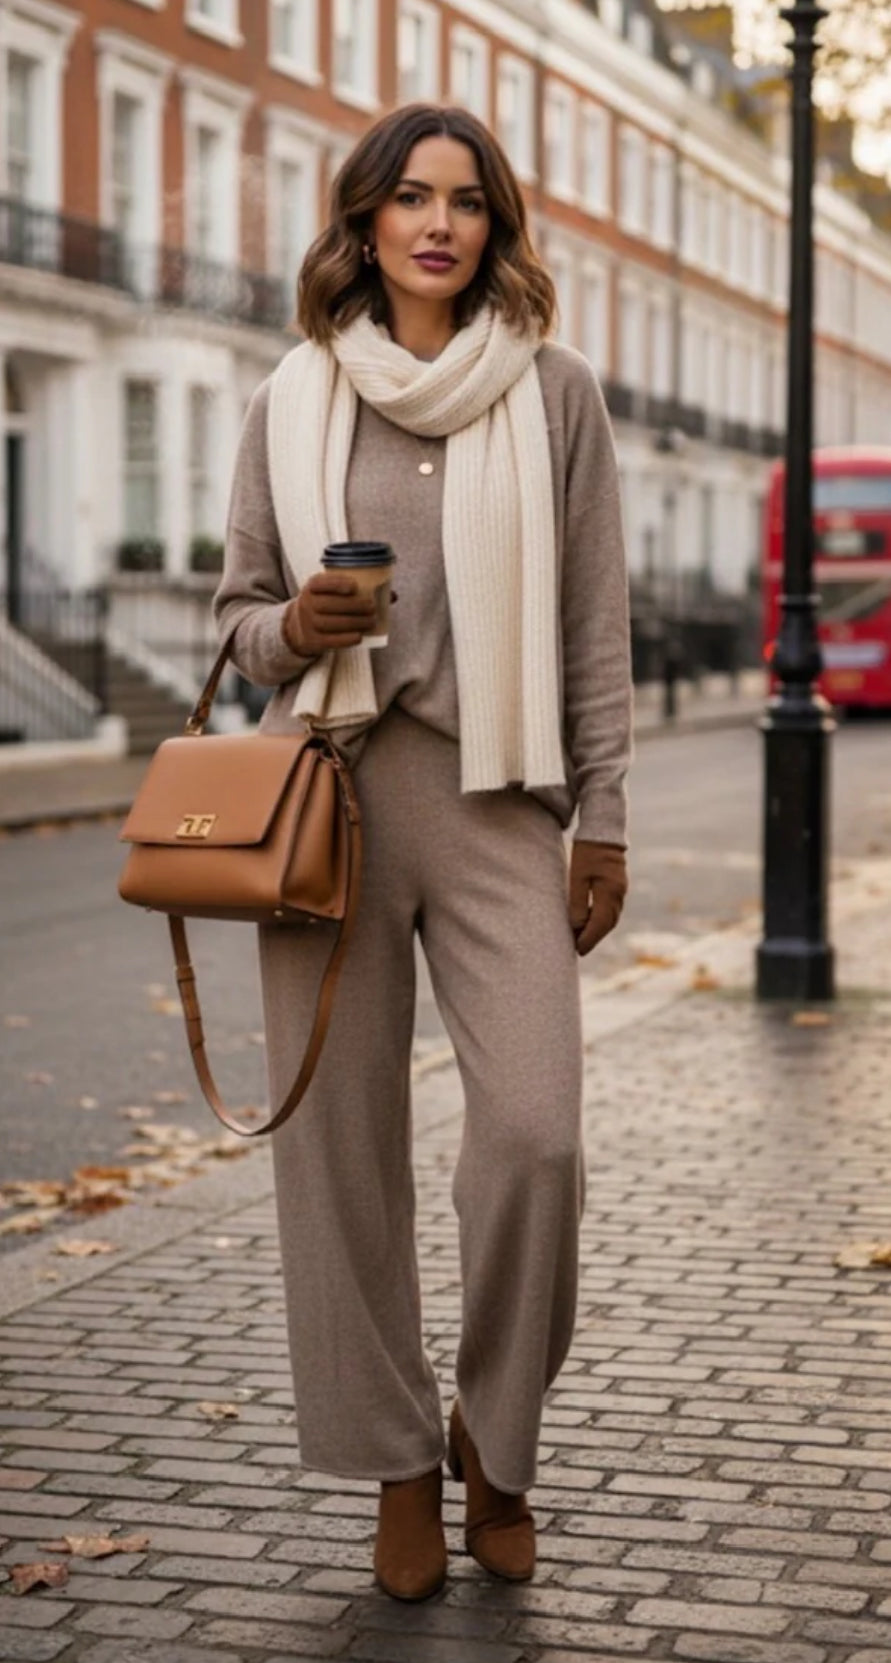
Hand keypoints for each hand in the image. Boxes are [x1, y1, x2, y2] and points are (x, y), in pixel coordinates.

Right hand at [282, 573, 377, 654]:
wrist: (301, 626)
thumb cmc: (326, 604)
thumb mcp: (331, 593)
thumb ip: (357, 590)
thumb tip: (392, 596)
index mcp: (312, 586)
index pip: (322, 583)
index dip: (338, 584)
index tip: (355, 586)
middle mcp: (306, 603)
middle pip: (331, 604)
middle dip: (355, 606)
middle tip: (372, 608)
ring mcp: (308, 623)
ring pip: (332, 623)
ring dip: (355, 623)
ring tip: (371, 622)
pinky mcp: (313, 640)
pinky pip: (331, 640)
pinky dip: (347, 639)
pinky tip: (359, 636)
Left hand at [569, 841, 627, 956]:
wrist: (603, 831)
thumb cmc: (586, 852)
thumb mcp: (577, 876)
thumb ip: (578, 902)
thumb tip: (577, 926)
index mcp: (609, 891)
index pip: (600, 923)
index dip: (589, 939)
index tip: (578, 950)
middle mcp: (619, 893)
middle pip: (608, 924)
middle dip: (594, 938)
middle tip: (579, 949)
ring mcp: (621, 890)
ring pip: (611, 918)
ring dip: (598, 930)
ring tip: (582, 939)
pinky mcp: (618, 886)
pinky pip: (612, 909)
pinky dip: (602, 920)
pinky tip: (591, 922)